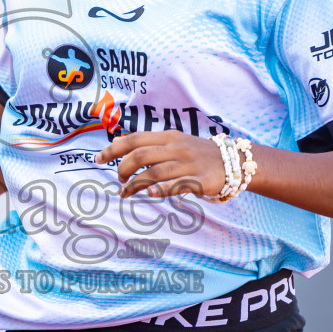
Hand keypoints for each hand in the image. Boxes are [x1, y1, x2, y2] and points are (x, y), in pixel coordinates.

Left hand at [96, 129, 223, 198]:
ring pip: (155, 172)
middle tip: (118, 180)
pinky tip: (151, 194)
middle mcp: (177, 148)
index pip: (135, 139)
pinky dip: (162, 189)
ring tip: (124, 193)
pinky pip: (177, 185)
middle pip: (141, 155)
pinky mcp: (200, 180)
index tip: (97, 159)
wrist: (235, 161)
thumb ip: (148, 143)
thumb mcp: (174, 142)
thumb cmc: (198, 154)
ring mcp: (189, 164)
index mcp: (168, 137)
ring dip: (135, 184)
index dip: (113, 149)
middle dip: (123, 168)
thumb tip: (117, 143)